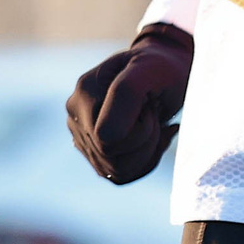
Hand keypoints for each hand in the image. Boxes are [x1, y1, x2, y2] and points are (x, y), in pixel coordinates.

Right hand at [65, 23, 194, 184]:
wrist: (168, 71)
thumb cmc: (162, 67)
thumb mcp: (151, 70)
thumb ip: (125, 95)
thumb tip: (104, 137)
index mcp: (84, 92)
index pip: (108, 140)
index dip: (141, 131)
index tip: (151, 105)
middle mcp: (76, 115)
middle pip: (111, 159)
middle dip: (147, 142)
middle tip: (155, 114)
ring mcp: (82, 135)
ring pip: (116, 172)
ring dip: (148, 152)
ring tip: (155, 124)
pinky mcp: (95, 151)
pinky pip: (120, 176)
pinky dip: (145, 161)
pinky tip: (154, 138)